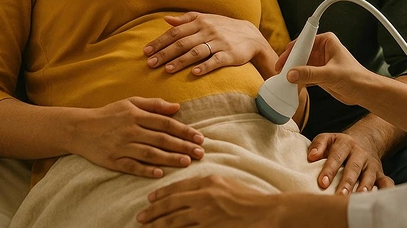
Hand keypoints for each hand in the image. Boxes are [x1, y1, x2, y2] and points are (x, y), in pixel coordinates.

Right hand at [74, 97, 204, 178]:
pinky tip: (160, 173)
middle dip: (182, 146)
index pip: (165, 123)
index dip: (184, 130)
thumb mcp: (130, 102)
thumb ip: (154, 104)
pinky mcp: (113, 161)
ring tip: (186, 162)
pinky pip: (132, 166)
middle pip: (161, 139)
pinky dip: (146, 170)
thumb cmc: (109, 114)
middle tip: (200, 153)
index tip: (199, 137)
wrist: (80, 128)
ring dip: (169, 159)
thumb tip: (177, 106)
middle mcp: (130, 130)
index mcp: (135, 114)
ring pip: (149, 153)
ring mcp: (121, 146)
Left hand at [138, 175, 278, 226]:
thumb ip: (208, 184)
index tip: (150, 199)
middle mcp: (204, 197)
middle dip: (154, 212)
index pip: (178, 187)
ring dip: (159, 225)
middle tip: (140, 217)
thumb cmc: (249, 197)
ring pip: (176, 221)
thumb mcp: (226, 182)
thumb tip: (191, 190)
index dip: (161, 194)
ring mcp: (207, 215)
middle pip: (172, 205)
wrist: (266, 213)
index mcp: (208, 181)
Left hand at [144, 12, 274, 76]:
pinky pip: (215, 61)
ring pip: (196, 52)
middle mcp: (208, 30)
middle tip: (150, 63)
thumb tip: (165, 19)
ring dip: (180, 61)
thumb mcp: (206, 19)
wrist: (251, 36)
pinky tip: (194, 73)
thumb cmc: (223, 28)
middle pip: (182, 42)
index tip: (146, 51)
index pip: (175, 32)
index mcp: (199, 21)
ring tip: (167, 70)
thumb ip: (186, 20)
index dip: (160, 41)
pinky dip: (204, 66)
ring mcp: (219, 42)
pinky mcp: (229, 54)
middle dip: (165, 53)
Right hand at [279, 32, 370, 106]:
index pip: (304, 42)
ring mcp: (320, 62)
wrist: (364, 92)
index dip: (292, 50)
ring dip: (293, 72)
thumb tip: (292, 74)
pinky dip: (298, 80)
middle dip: (290, 62)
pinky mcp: (319, 74)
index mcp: (326, 42)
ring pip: (301, 65)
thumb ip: (310, 74)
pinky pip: (304, 75)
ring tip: (284, 79)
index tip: (284, 60)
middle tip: (281, 70)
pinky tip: (292, 85)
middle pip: (300, 53)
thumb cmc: (356, 77)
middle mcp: (322, 50)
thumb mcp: (330, 74)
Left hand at [308, 132, 392, 193]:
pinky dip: (386, 190)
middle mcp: (359, 153)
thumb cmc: (340, 145)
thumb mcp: (328, 138)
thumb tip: (311, 156)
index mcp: (345, 144)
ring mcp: (371, 164)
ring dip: (363, 188)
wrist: (364, 141)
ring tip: (357, 198)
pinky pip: (386, 182)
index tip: (322, 182)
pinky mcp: (380, 173)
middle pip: (354, 167)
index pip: (337, 156)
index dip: (330, 169)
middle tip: (340, 195)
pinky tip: (378, 199)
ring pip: (369, 176)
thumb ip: (318, 145)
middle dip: (347, 182)